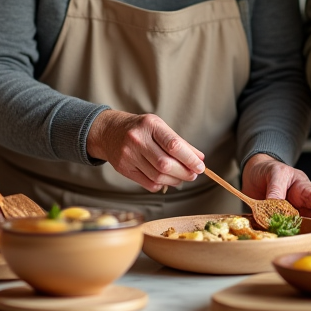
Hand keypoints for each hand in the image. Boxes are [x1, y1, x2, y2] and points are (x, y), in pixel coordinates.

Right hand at [86, 110, 203, 191]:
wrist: (109, 132)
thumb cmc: (140, 129)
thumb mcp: (159, 127)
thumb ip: (179, 142)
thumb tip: (199, 159)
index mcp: (150, 125)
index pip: (174, 145)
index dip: (190, 159)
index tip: (200, 166)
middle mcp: (137, 139)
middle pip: (166, 164)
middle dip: (184, 172)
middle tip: (193, 174)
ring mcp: (128, 155)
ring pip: (158, 176)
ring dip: (175, 180)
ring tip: (182, 177)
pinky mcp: (124, 169)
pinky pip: (148, 184)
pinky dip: (162, 184)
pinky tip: (166, 179)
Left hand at [242, 153, 310, 233]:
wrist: (254, 176)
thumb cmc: (268, 170)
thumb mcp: (273, 173)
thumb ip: (276, 189)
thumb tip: (275, 205)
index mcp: (303, 187)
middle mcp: (304, 202)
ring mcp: (297, 213)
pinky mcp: (287, 223)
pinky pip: (296, 231)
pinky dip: (300, 238)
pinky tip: (302, 245)